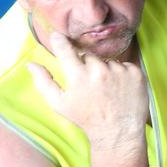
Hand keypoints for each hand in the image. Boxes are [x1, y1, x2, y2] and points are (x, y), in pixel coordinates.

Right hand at [28, 33, 149, 155]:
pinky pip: (124, 65)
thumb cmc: (86, 118)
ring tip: (105, 90)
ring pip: (107, 61)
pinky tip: (119, 89)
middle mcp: (99, 71)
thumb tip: (31, 64)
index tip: (58, 35)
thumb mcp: (59, 104)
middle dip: (86, 65)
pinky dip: (121, 74)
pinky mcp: (136, 73)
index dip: (60, 41)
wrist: (117, 131)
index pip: (66, 50)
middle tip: (89, 85)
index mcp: (78, 77)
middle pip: (88, 56)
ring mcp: (120, 71)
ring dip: (105, 70)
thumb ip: (43, 82)